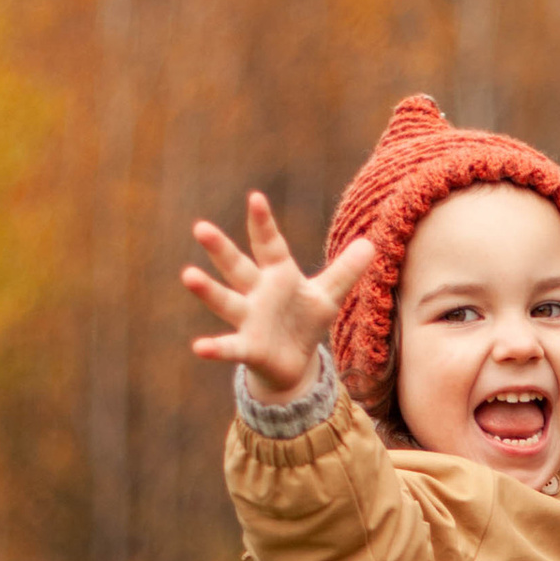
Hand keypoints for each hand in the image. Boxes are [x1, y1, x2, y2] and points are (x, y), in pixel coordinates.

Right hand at [183, 192, 372, 403]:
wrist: (293, 363)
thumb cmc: (304, 321)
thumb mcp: (328, 296)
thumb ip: (345, 271)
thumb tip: (372, 244)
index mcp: (277, 275)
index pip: (269, 244)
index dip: (263, 223)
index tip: (255, 198)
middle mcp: (256, 292)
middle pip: (236, 267)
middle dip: (220, 249)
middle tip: (201, 228)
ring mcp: (248, 319)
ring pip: (225, 301)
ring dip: (207, 290)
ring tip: (188, 276)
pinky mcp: (248, 347)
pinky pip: (230, 347)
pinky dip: (215, 348)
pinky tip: (199, 347)